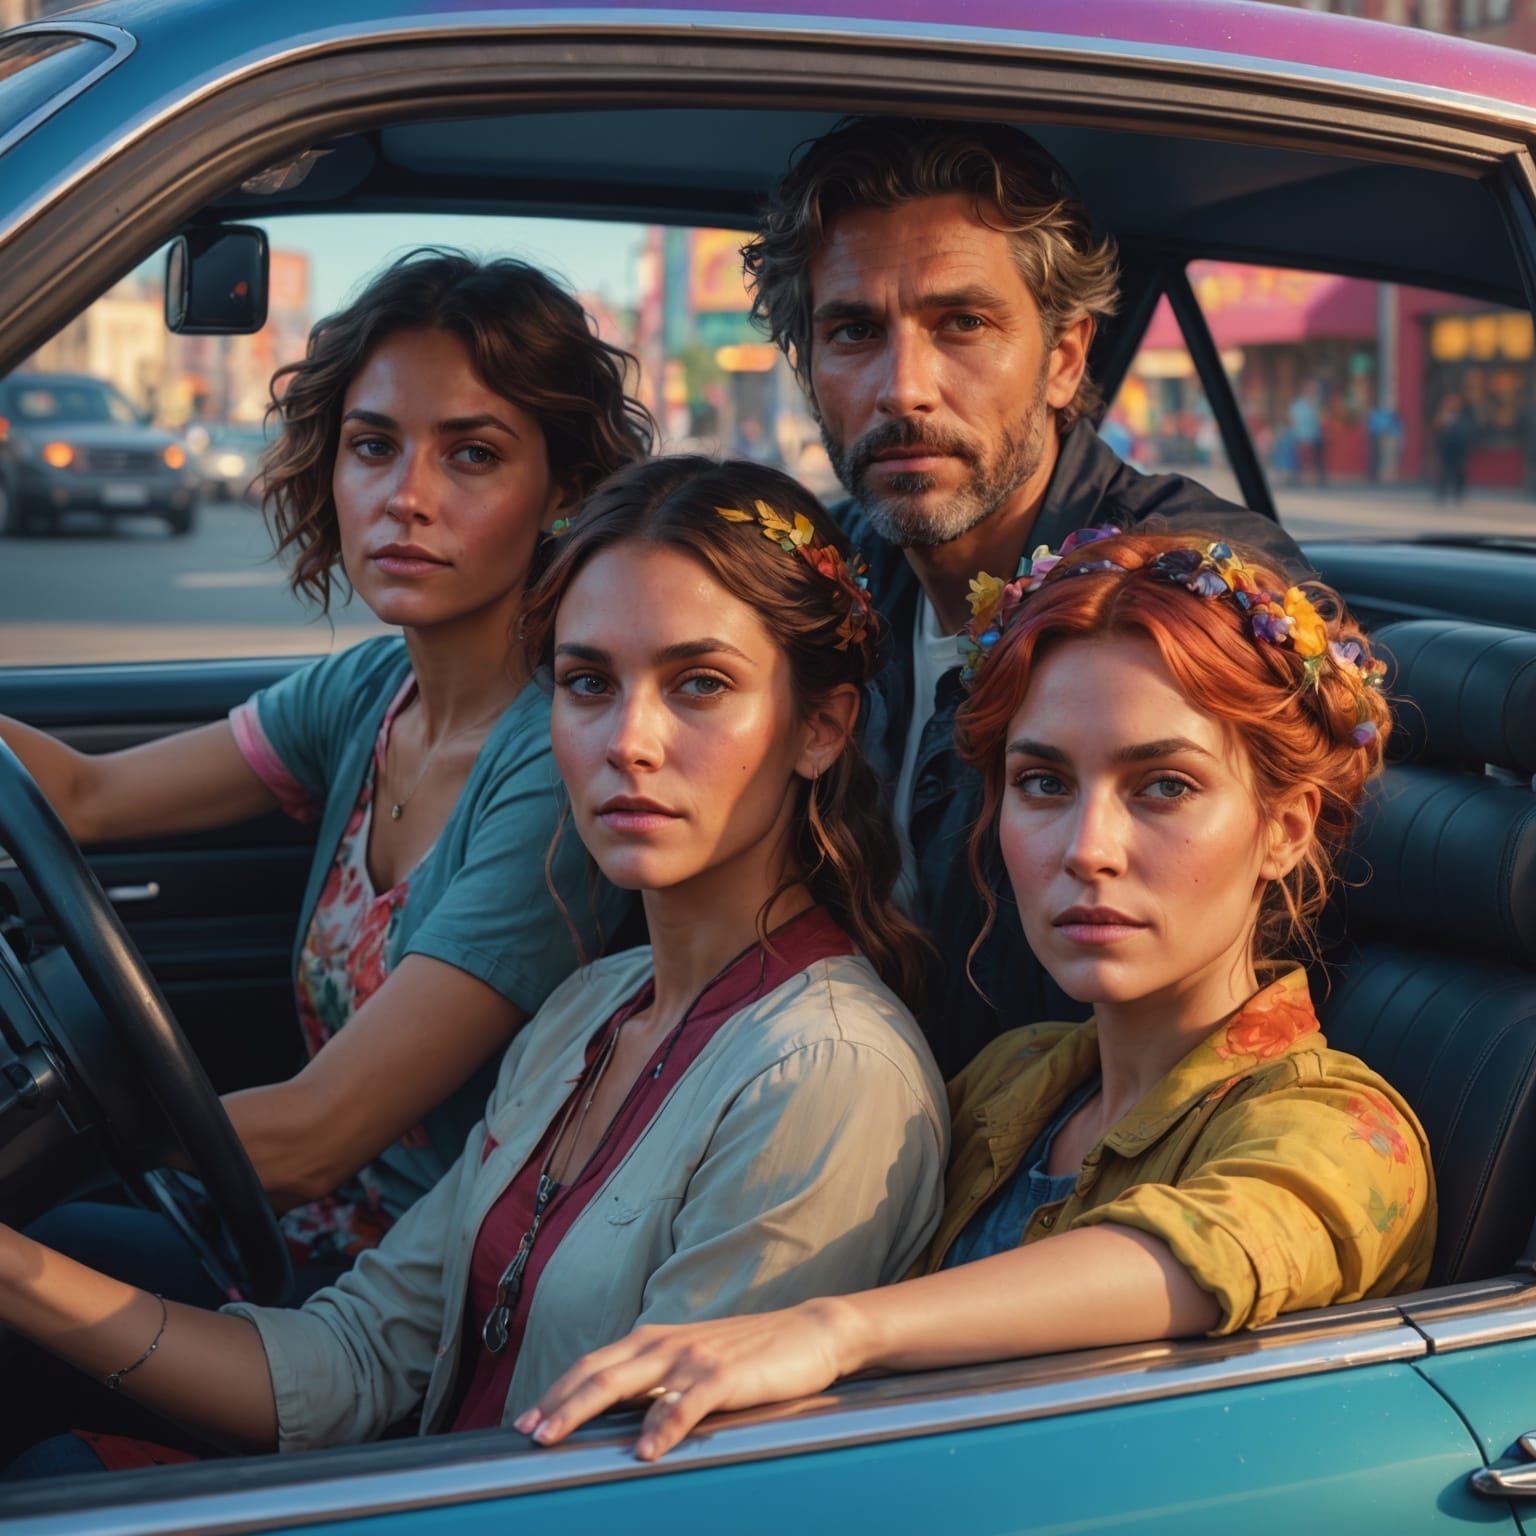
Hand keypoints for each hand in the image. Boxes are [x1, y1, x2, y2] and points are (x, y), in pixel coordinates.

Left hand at [515, 1296, 863, 1459]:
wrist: (810, 1332)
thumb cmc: (749, 1354)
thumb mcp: (694, 1361)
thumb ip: (658, 1380)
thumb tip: (620, 1417)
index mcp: (655, 1339)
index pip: (593, 1364)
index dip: (557, 1391)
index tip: (525, 1421)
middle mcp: (666, 1343)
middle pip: (598, 1372)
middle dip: (557, 1403)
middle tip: (527, 1434)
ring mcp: (694, 1357)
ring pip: (627, 1381)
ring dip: (585, 1409)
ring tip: (557, 1437)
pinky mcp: (725, 1375)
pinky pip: (685, 1402)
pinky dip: (662, 1426)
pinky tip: (645, 1451)